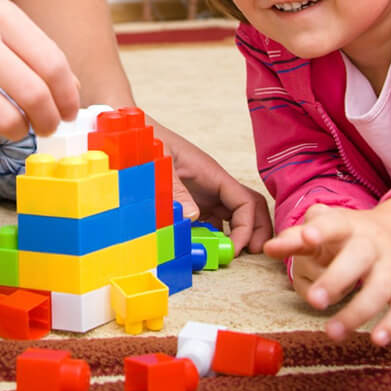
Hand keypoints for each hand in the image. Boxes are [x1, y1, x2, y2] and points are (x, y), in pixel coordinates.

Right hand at [0, 0, 79, 150]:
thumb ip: (35, 48)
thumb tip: (72, 91)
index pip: (51, 63)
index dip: (68, 95)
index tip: (70, 110)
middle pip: (33, 93)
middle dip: (50, 119)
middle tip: (49, 126)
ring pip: (5, 119)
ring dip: (21, 132)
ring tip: (18, 127)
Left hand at [156, 124, 272, 255]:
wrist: (137, 136)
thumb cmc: (151, 144)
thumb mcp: (161, 165)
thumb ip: (175, 190)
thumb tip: (192, 217)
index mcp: (212, 173)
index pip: (245, 201)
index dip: (246, 226)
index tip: (235, 248)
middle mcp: (213, 184)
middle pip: (248, 207)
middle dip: (254, 230)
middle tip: (250, 253)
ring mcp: (205, 192)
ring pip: (232, 215)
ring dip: (234, 235)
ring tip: (225, 255)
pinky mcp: (193, 200)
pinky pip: (212, 219)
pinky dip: (213, 235)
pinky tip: (202, 246)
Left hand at [264, 197, 390, 345]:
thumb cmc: (352, 234)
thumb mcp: (325, 228)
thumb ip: (296, 239)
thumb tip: (268, 249)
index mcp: (348, 225)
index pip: (334, 223)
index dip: (321, 230)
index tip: (307, 237)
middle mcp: (373, 243)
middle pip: (359, 257)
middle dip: (337, 279)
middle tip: (314, 300)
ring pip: (381, 288)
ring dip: (358, 312)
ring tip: (332, 332)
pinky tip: (376, 340)